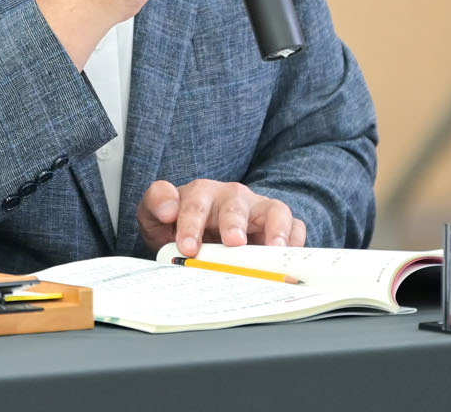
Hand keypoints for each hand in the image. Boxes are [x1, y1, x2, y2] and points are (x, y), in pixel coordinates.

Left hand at [137, 179, 307, 257]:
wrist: (201, 235)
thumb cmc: (180, 228)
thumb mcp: (156, 219)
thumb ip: (155, 206)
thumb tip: (168, 208)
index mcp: (200, 194)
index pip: (195, 203)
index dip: (191, 223)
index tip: (188, 247)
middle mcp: (232, 197)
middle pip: (234, 204)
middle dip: (233, 223)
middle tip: (232, 242)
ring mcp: (258, 209)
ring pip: (272, 209)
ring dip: (274, 228)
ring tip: (273, 249)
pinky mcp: (278, 224)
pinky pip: (294, 226)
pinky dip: (295, 239)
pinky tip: (290, 256)